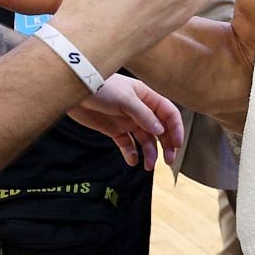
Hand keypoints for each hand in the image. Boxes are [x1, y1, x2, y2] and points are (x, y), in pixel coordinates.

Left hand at [65, 74, 184, 168]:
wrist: (76, 89)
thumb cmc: (102, 88)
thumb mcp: (125, 99)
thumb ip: (143, 115)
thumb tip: (161, 131)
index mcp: (147, 98)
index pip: (169, 114)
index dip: (176, 129)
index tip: (177, 145)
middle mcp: (141, 110)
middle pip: (160, 130)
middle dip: (167, 145)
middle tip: (168, 161)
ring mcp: (128, 121)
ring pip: (145, 140)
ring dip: (150, 153)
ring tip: (148, 166)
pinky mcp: (114, 129)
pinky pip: (127, 144)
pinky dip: (131, 153)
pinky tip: (132, 161)